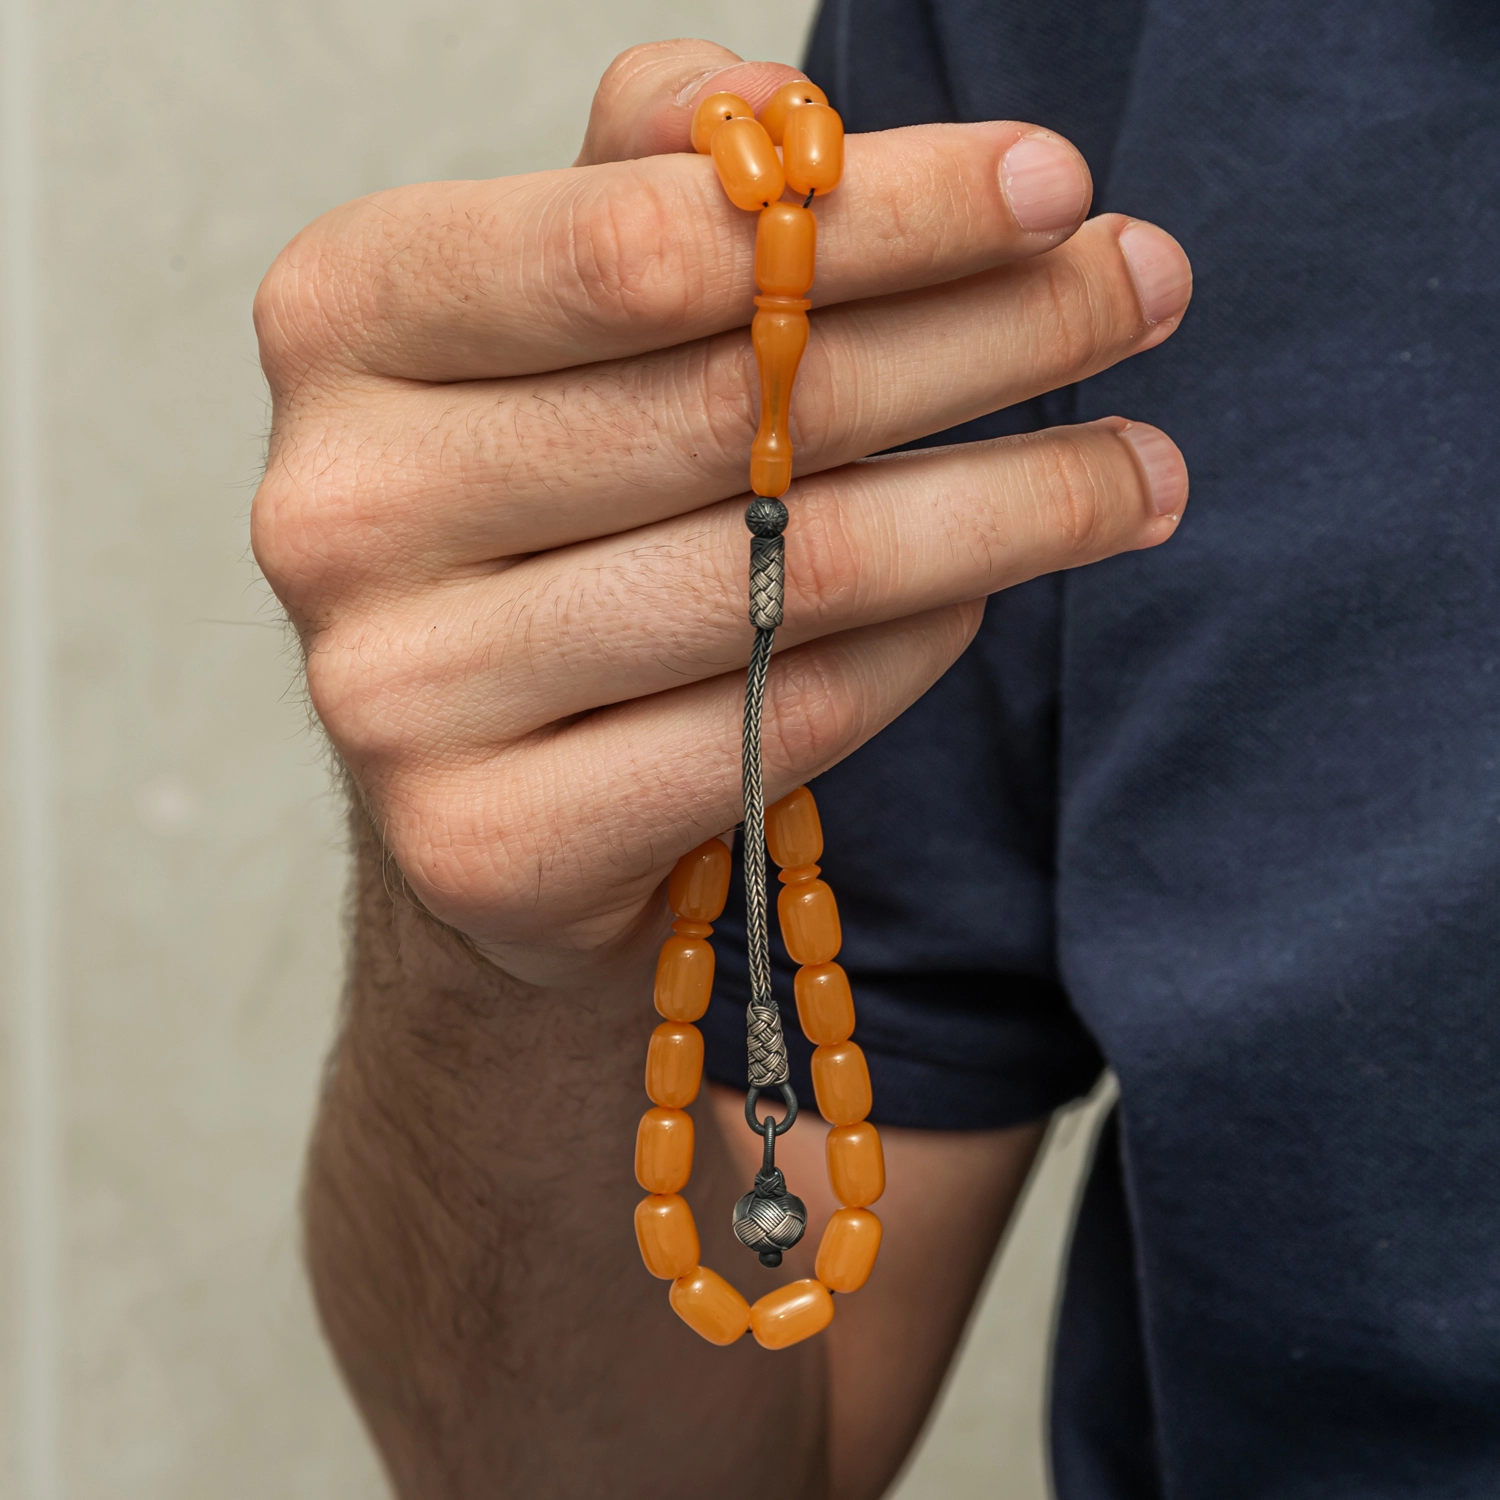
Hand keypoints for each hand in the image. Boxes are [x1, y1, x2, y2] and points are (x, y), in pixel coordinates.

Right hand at [251, 39, 1190, 986]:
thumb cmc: (546, 521)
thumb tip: (773, 111)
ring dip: (1008, 507)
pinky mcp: (490, 842)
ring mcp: (400, 695)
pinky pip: (776, 724)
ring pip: (783, 575)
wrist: (479, 780)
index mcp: (346, 323)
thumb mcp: (561, 322)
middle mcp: (339, 507)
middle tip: (1145, 293)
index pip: (637, 244)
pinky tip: (987, 597)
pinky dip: (915, 652)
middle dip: (988, 338)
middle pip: (734, 405)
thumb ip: (639, 189)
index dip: (872, 210)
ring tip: (1140, 470)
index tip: (1054, 185)